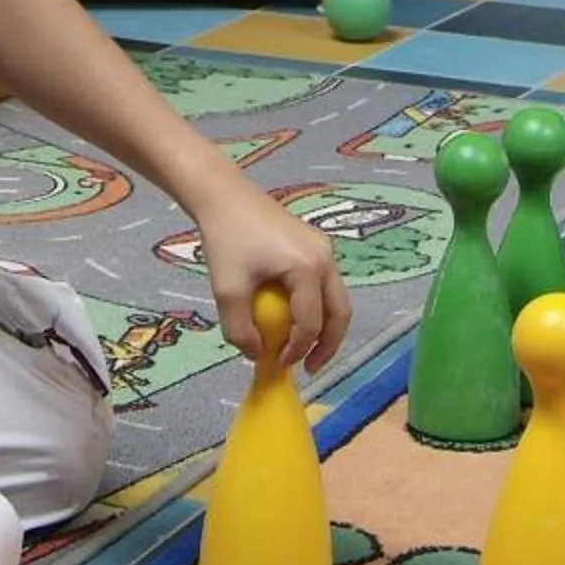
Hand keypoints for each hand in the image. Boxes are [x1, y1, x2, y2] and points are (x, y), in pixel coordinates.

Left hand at [197, 182, 350, 373]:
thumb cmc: (226, 239)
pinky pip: (325, 284)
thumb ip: (241, 330)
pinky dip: (316, 307)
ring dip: (324, 327)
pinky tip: (295, 316)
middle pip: (339, 313)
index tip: (277, 364)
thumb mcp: (227, 290)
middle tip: (310, 368)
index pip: (311, 322)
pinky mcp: (316, 244)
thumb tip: (257, 355)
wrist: (225, 196)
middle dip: (328, 345)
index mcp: (307, 268)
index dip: (296, 350)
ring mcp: (324, 249)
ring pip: (336, 299)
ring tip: (305, 348)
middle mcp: (325, 258)